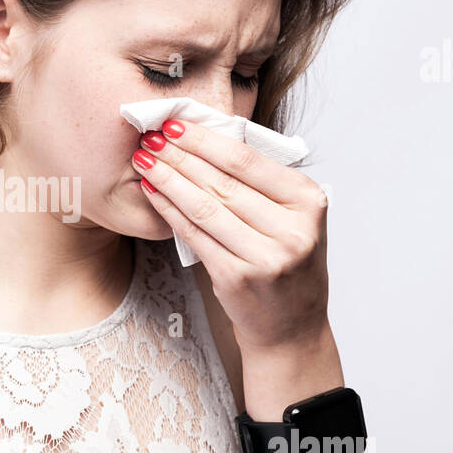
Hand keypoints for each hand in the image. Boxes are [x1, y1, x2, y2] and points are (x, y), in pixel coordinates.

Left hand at [131, 118, 330, 353]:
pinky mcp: (237, 278)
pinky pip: (195, 235)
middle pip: (223, 181)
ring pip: (204, 207)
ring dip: (168, 179)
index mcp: (309, 202)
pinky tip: (152, 193)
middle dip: (180, 155)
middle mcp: (292, 229)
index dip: (205, 140)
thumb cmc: (287, 264)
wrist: (292, 328)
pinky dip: (170, 210)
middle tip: (150, 136)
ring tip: (143, 159)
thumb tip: (208, 138)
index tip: (176, 124)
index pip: (247, 161)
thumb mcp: (293, 218)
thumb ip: (263, 184)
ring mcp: (265, 256)